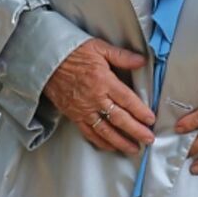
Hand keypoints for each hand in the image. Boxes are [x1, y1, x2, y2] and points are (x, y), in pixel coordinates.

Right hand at [44, 39, 154, 153]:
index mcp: (103, 80)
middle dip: (136, 131)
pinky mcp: (74, 116)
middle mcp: (94, 98)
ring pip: (105, 130)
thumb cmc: (73, 53)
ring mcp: (83, 109)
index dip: (140, 111)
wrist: (46, 61)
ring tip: (134, 148)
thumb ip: (121, 56)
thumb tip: (141, 60)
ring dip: (121, 141)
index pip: (127, 100)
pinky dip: (101, 142)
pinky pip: (89, 133)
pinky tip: (112, 147)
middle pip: (119, 119)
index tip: (151, 120)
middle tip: (149, 139)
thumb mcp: (99, 48)